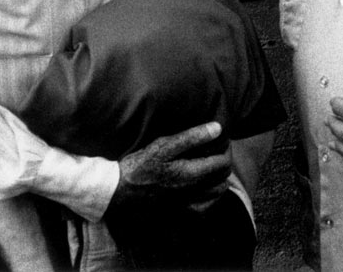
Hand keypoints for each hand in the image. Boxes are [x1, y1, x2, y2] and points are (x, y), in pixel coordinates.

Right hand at [110, 122, 231, 212]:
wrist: (117, 193)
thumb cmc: (139, 166)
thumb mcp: (163, 146)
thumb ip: (192, 137)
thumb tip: (217, 128)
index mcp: (191, 174)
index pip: (224, 163)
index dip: (225, 150)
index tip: (218, 142)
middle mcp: (193, 192)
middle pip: (223, 177)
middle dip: (223, 163)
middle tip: (214, 152)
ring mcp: (187, 205)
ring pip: (217, 193)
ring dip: (218, 179)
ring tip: (209, 167)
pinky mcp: (179, 213)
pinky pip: (204, 207)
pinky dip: (209, 196)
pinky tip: (201, 186)